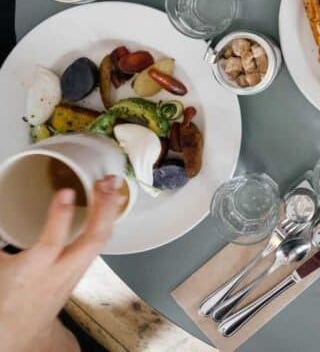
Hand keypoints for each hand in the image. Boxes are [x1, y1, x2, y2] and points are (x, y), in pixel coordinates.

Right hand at [0, 176, 124, 351]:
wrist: (21, 330)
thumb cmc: (6, 298)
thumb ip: (0, 239)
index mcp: (33, 272)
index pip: (51, 244)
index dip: (60, 217)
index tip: (66, 192)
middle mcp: (60, 272)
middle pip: (91, 241)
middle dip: (103, 210)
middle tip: (106, 183)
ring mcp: (76, 271)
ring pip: (101, 241)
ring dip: (110, 210)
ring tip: (113, 184)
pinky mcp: (85, 268)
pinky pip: (102, 242)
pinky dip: (108, 219)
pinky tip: (114, 202)